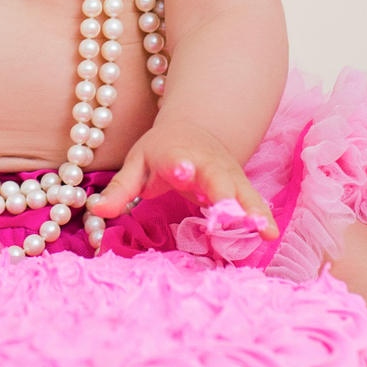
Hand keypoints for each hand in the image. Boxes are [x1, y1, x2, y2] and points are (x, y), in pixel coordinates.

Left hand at [87, 118, 276, 237]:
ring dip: (251, 209)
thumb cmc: (161, 151)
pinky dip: (261, 217)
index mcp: (176, 153)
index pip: (178, 159)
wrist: (193, 130)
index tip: (182, 171)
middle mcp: (207, 162)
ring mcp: (228, 174)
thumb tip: (96, 210)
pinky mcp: (240, 188)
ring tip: (262, 229)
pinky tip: (271, 235)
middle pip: (218, 177)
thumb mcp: (136, 163)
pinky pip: (252, 202)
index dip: (180, 165)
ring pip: (242, 190)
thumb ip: (120, 189)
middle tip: (227, 214)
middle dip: (223, 194)